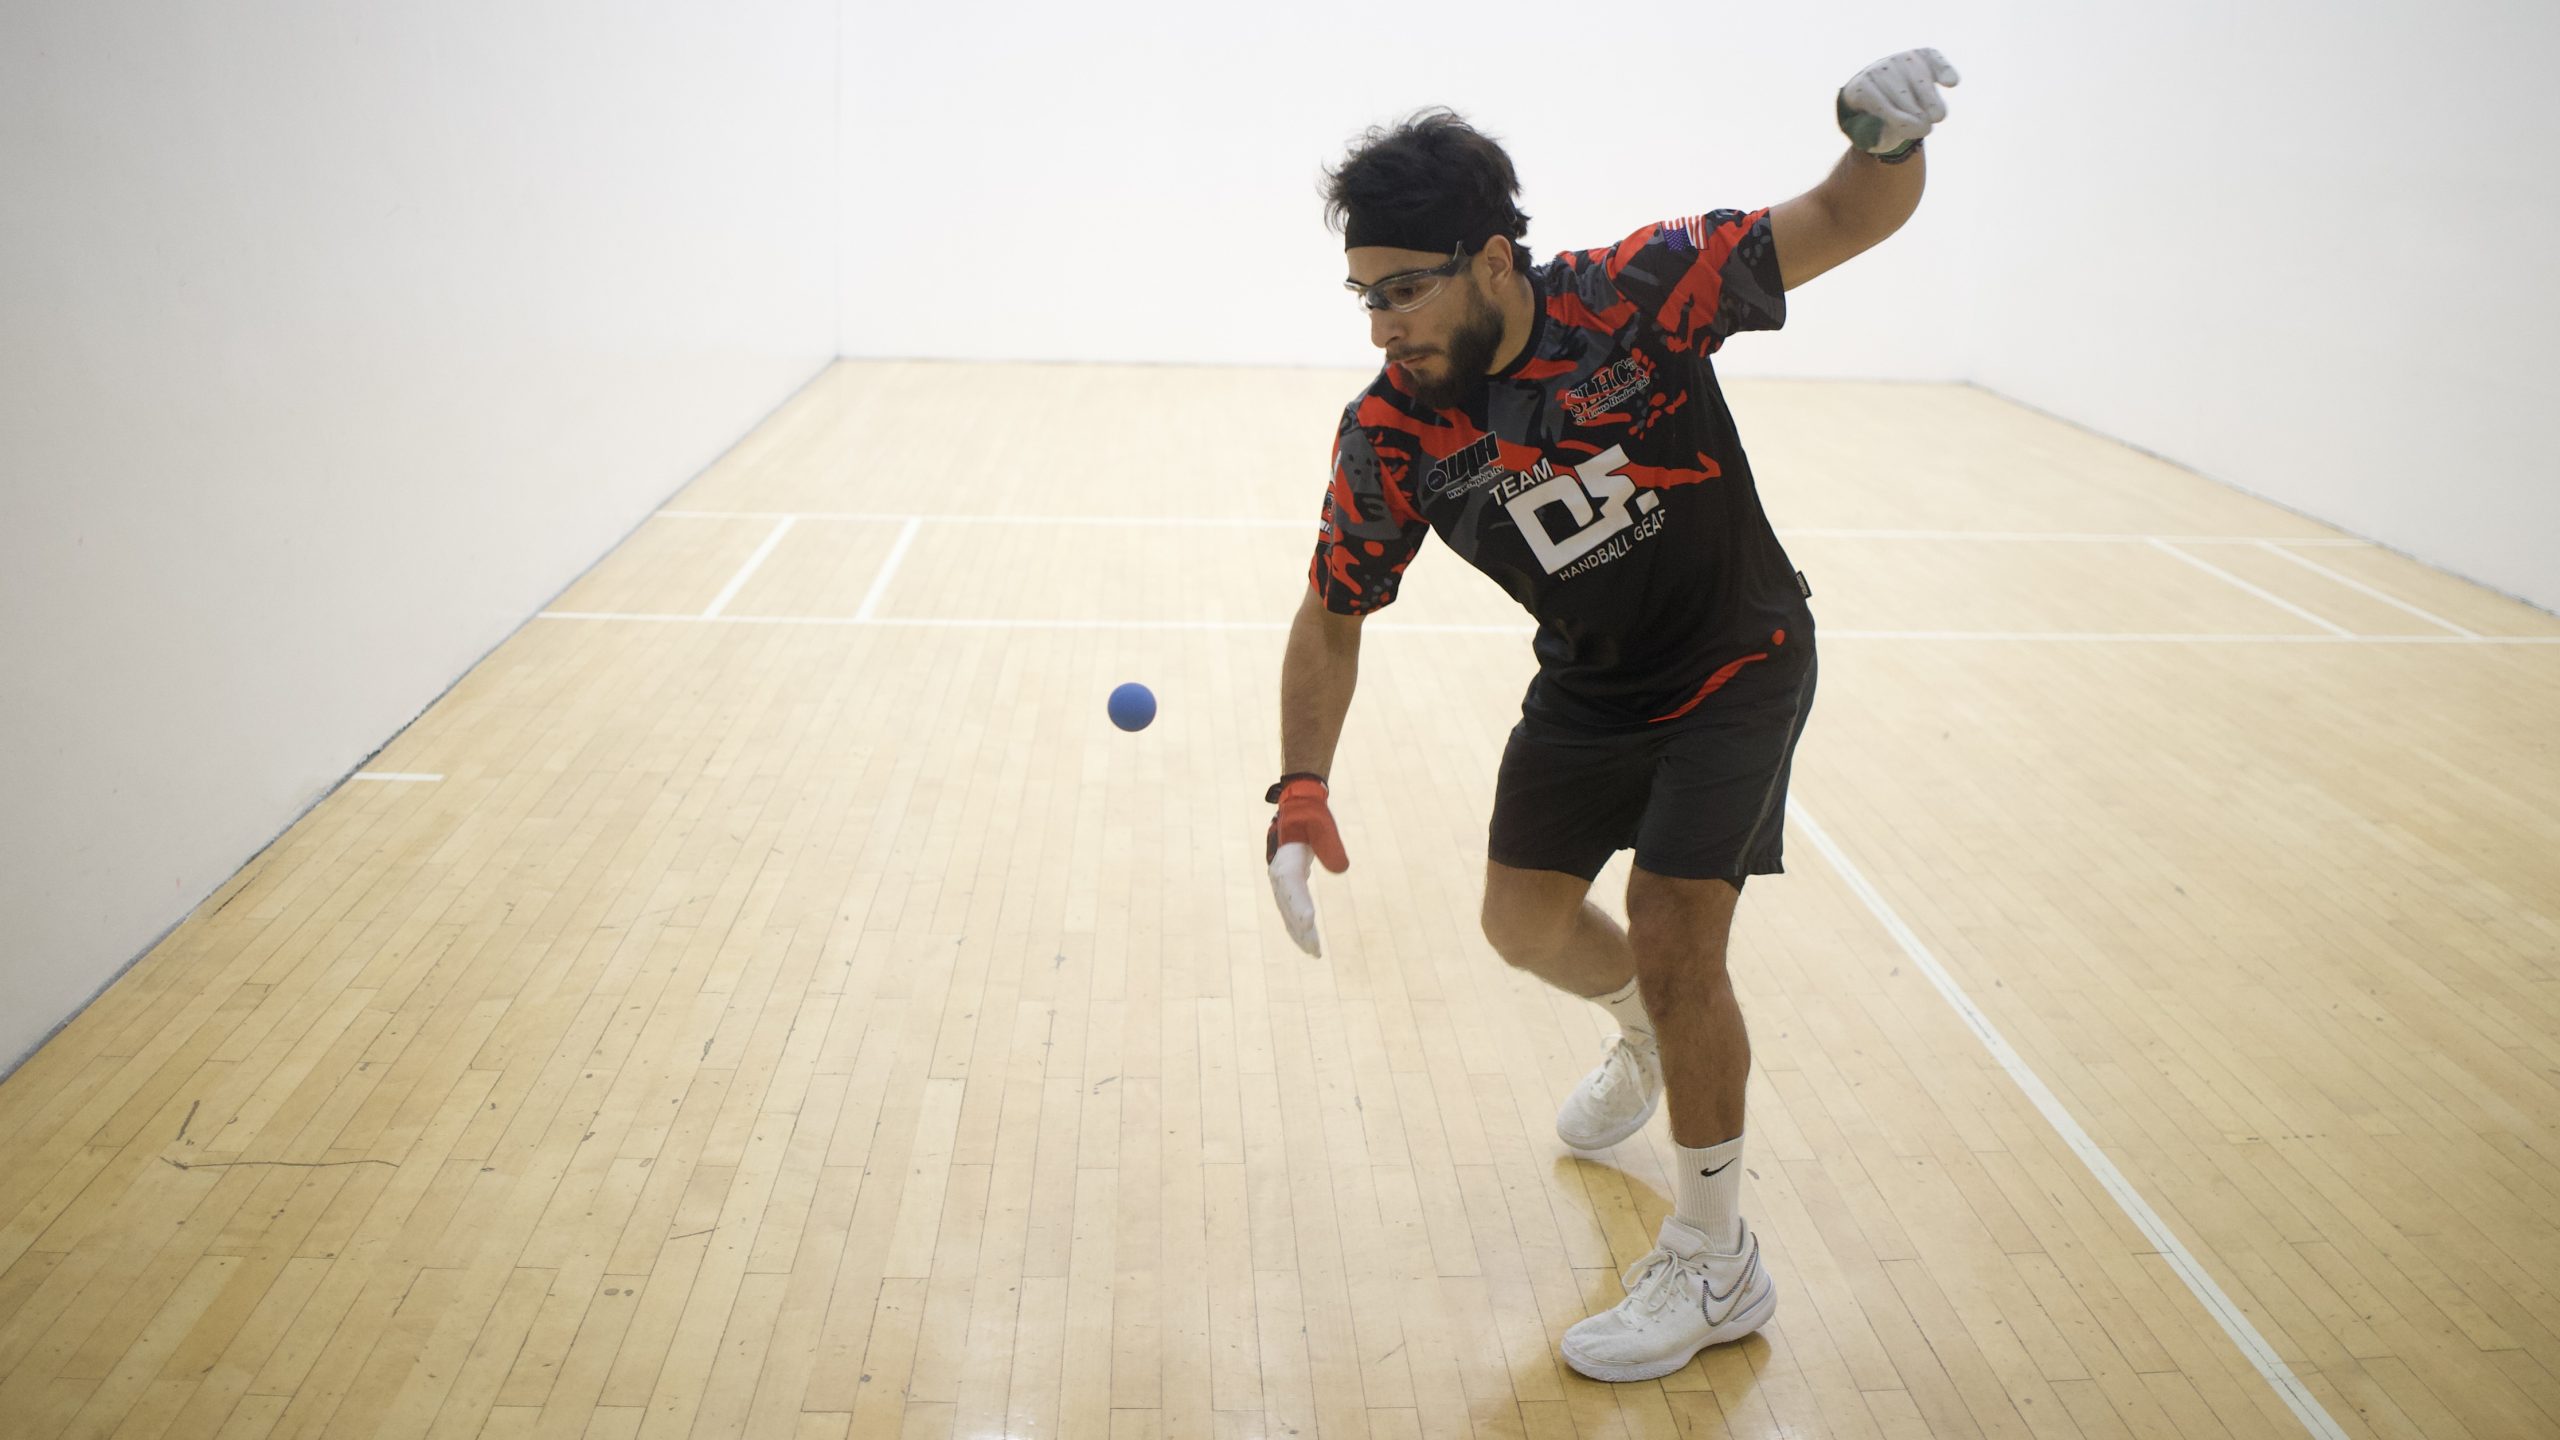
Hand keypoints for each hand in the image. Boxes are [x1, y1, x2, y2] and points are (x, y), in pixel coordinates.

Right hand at [1265, 775, 1347, 956]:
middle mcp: (1278, 874)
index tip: (1309, 922)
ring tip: (1314, 953)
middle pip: (1288, 906)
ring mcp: (1279, 881)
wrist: (1296, 809)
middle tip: (1316, 951)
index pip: (1292, 886)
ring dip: (1299, 934)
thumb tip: (1342, 869)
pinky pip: (1289, 910)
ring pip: (1287, 913)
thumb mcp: (1324, 826)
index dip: (1300, 904)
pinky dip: (1297, 927)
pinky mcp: (1285, 886)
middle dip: (1301, 930)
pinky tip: (1307, 940)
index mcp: (1287, 860)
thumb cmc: (1312, 817)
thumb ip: (1331, 845)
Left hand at [1838, 48, 1960, 158]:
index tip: (1918, 132)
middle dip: (1918, 114)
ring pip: (1920, 80)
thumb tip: (1895, 130)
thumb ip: (1877, 137)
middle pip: (1902, 93)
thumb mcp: (1871, 135)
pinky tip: (1951, 83)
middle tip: (1925, 130)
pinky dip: (1943, 70)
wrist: (1886, 98)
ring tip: (1937, 117)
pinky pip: (1935, 61)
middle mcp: (1879, 69)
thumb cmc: (1878, 122)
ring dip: (1932, 101)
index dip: (1901, 120)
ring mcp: (1901, 59)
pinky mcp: (1923, 55)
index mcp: (1859, 90)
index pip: (1879, 103)